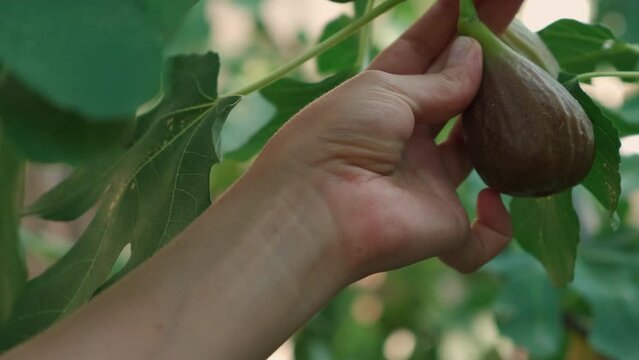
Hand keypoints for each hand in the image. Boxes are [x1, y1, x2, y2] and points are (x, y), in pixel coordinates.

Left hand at [253, 0, 522, 277]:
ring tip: (529, 83)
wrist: (315, 211)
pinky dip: (495, 225)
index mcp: (380, 104)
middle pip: (454, 96)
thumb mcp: (383, 91)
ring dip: (502, 121)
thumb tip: (473, 52)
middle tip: (514, 18)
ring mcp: (426, 185)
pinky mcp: (442, 228)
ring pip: (477, 151)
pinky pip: (480, 237)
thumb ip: (435, 79)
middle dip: (484, 58)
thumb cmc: (336, 139)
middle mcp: (406, 142)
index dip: (450, 25)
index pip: (421, 56)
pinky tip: (490, 200)